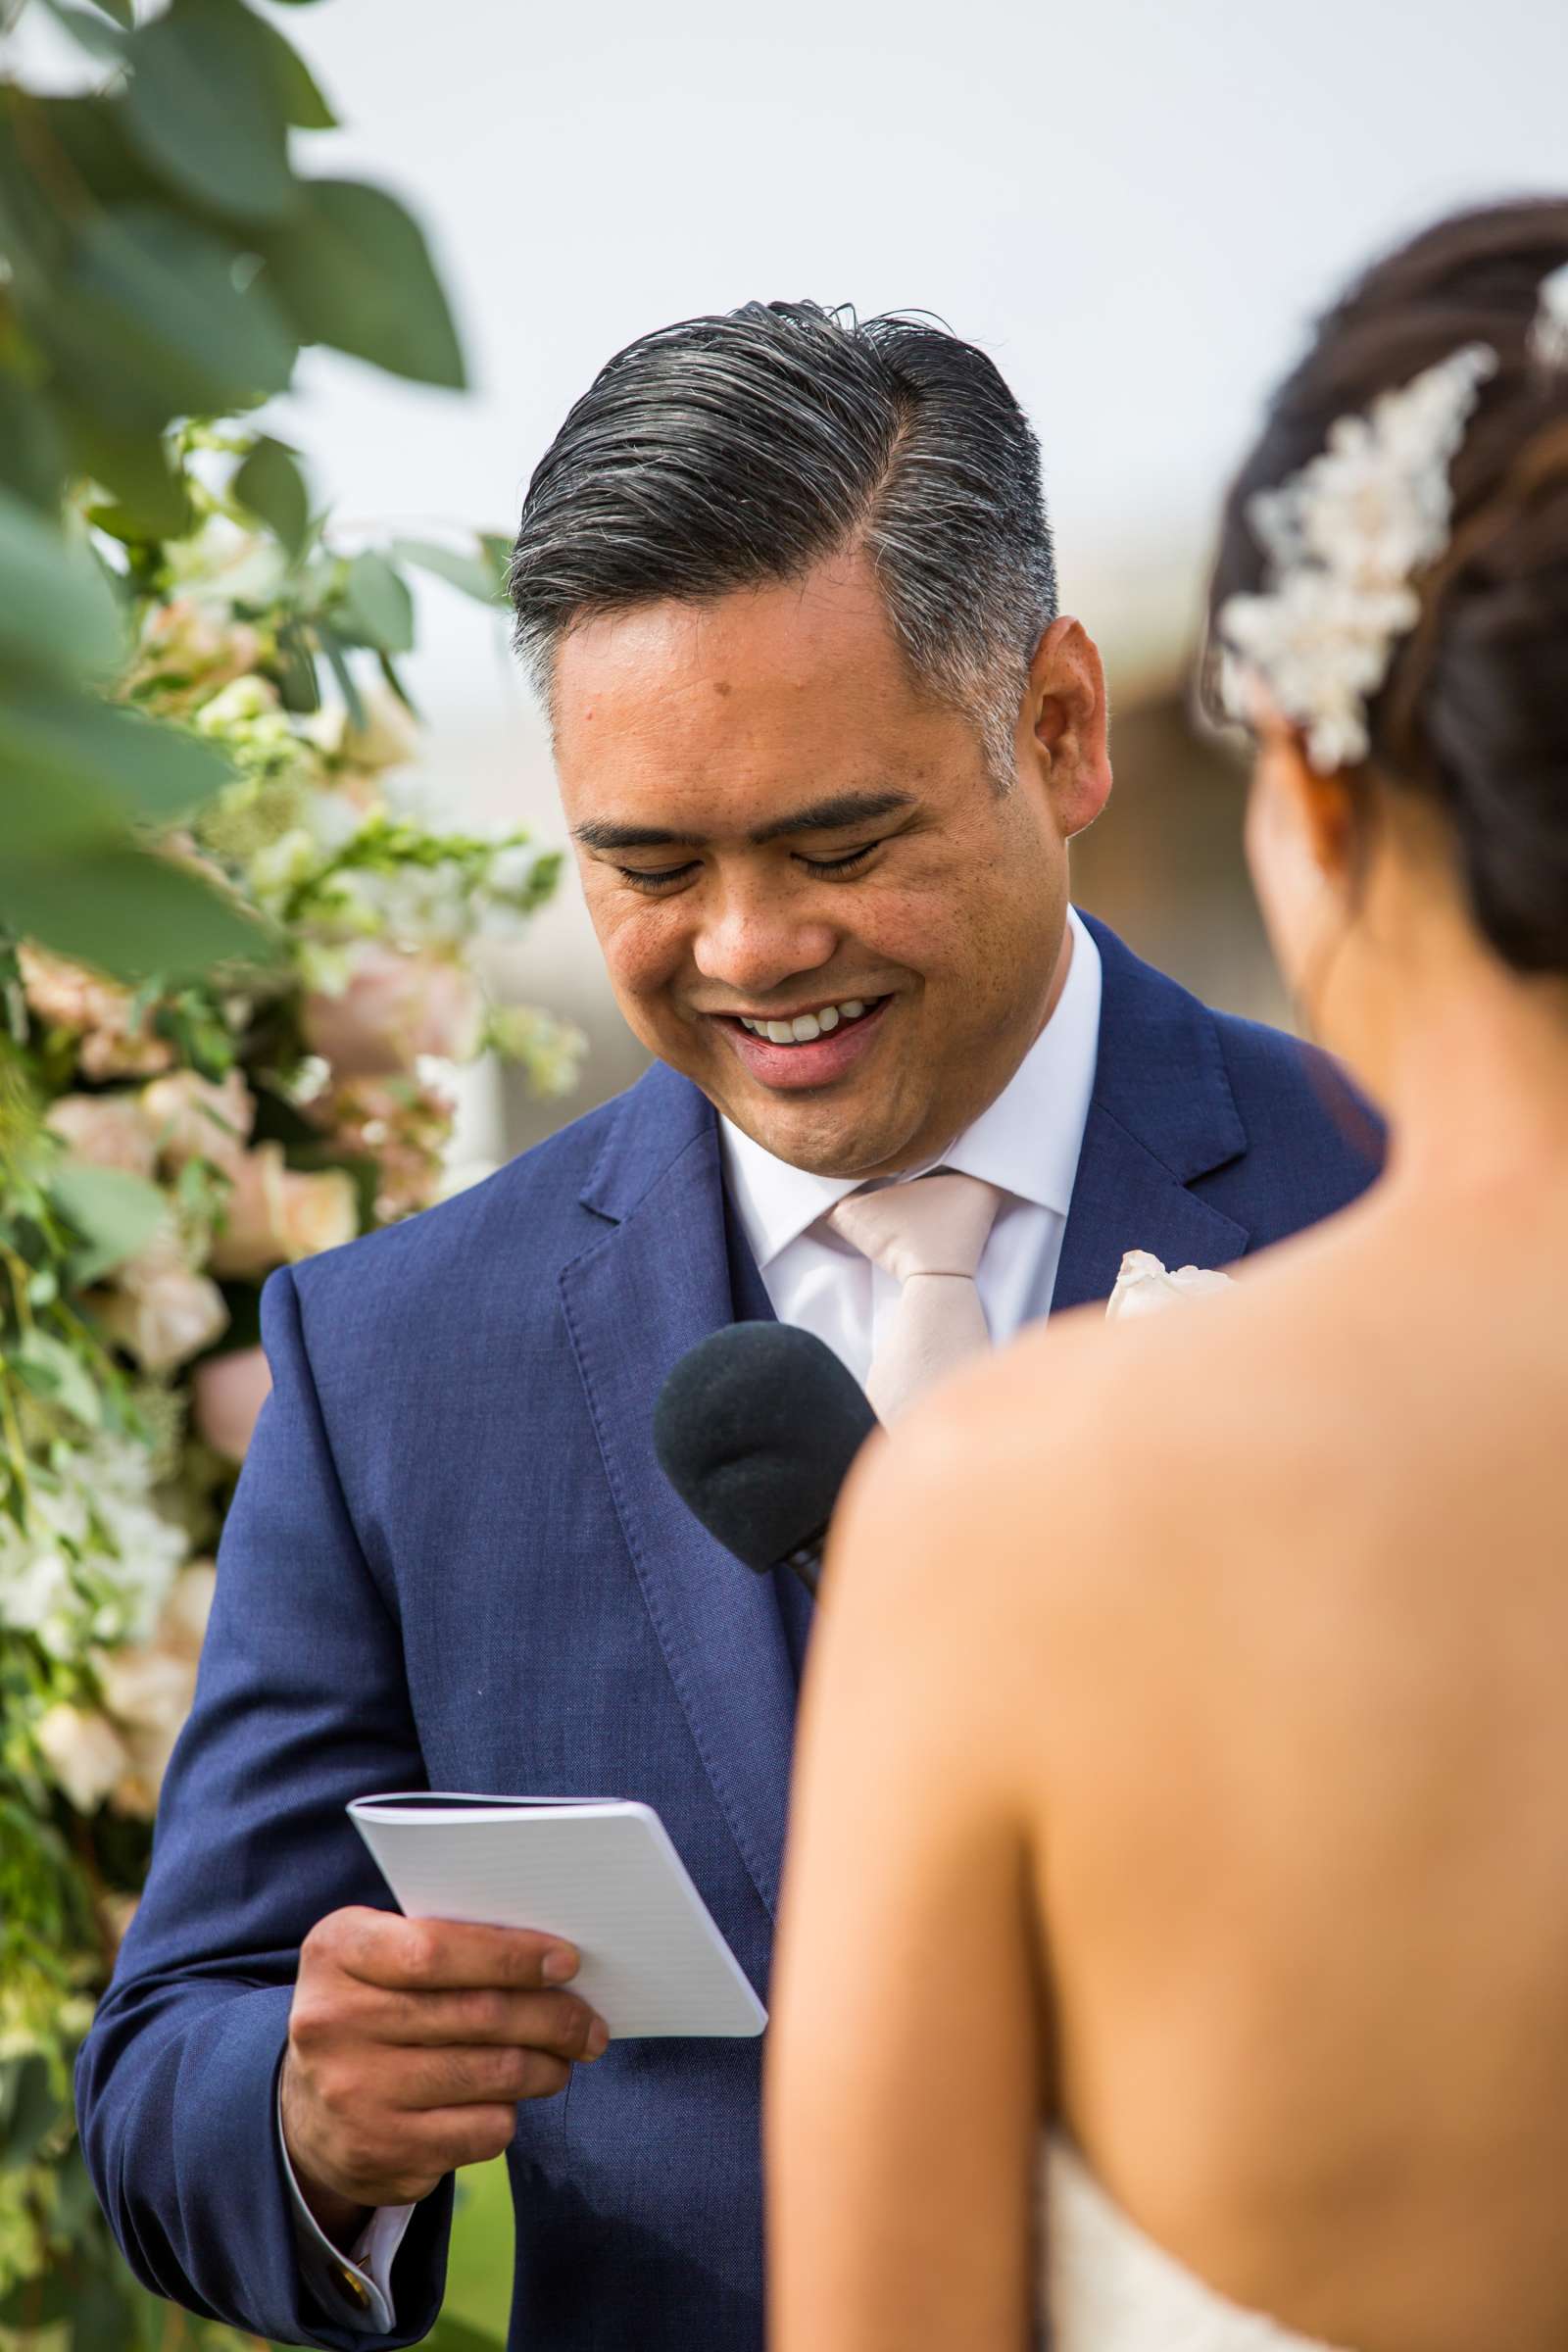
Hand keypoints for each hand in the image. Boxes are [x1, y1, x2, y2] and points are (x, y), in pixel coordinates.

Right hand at [281, 1907, 606, 2238]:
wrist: (305, 2113)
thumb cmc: (369, 2011)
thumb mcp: (378, 1956)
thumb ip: (445, 1943)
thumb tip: (551, 1960)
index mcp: (336, 1952)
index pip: (436, 1949)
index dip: (511, 1956)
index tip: (567, 1963)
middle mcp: (334, 2022)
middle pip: (477, 2014)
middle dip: (552, 2017)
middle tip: (589, 2023)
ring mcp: (354, 2093)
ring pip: (491, 2074)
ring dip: (546, 2066)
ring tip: (563, 2059)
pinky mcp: (380, 2152)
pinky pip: (481, 2130)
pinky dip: (510, 2113)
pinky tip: (511, 2101)